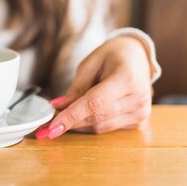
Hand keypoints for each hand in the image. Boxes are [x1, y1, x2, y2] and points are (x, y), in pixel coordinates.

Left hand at [36, 36, 152, 138]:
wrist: (137, 57)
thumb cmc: (112, 57)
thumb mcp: (89, 65)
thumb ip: (76, 88)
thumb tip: (58, 107)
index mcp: (126, 78)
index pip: (94, 103)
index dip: (71, 116)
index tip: (51, 127)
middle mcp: (137, 98)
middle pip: (96, 117)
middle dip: (69, 121)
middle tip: (46, 124)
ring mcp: (140, 112)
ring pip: (99, 127)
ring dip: (77, 124)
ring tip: (62, 117)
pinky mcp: (138, 121)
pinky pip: (106, 128)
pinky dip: (89, 125)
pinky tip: (81, 116)